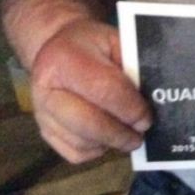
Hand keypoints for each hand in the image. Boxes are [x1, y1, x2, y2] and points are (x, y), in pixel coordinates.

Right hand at [31, 20, 152, 163]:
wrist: (59, 48)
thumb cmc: (91, 44)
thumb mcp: (113, 40)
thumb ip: (132, 66)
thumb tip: (153, 97)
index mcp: (64, 59)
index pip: (103, 89)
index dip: (129, 107)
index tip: (147, 117)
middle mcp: (45, 89)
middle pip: (89, 123)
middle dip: (120, 133)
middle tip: (141, 134)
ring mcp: (41, 114)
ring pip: (83, 142)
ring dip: (111, 142)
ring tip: (128, 134)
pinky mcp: (44, 133)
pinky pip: (76, 153)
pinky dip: (98, 149)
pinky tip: (109, 136)